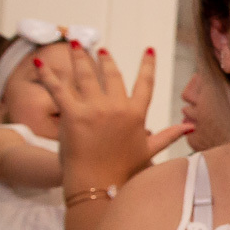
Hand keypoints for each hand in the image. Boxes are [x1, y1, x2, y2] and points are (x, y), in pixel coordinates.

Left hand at [38, 45, 190, 193]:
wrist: (99, 185)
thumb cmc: (125, 172)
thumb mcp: (149, 151)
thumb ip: (169, 135)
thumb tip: (190, 127)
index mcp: (136, 114)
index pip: (145, 83)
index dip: (148, 65)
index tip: (149, 49)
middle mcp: (117, 107)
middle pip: (111, 74)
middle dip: (104, 59)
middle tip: (99, 49)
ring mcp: (94, 109)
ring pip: (85, 75)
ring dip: (79, 57)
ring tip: (74, 45)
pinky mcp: (72, 114)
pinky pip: (57, 88)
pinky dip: (47, 75)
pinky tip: (39, 62)